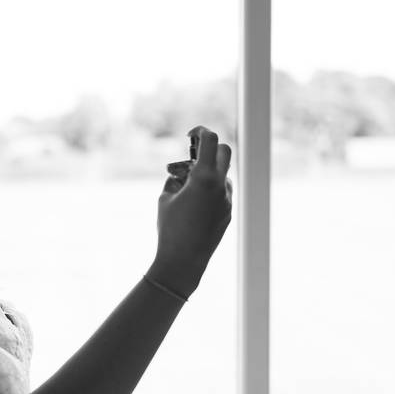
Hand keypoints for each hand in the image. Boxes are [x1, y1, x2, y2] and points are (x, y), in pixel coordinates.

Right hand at [150, 126, 232, 295]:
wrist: (183, 261)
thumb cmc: (169, 228)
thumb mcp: (165, 197)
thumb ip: (176, 178)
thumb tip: (183, 171)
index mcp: (204, 178)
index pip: (210, 141)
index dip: (200, 132)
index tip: (191, 135)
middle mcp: (220, 186)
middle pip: (224, 151)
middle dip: (209, 148)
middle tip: (193, 154)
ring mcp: (227, 200)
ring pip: (222, 174)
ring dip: (207, 172)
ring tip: (185, 185)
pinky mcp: (228, 212)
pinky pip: (221, 192)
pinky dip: (209, 189)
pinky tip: (193, 202)